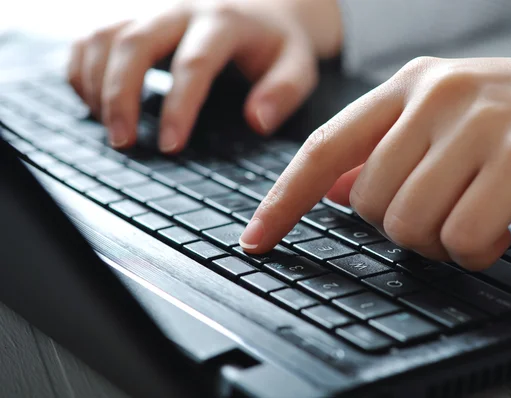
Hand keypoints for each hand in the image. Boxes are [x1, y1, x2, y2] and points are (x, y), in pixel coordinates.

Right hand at [67, 0, 341, 151]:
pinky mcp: (132, 16)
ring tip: (111, 130)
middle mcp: (180, 9)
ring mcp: (151, 9)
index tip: (171, 146)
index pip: (194, 64)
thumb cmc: (275, 44)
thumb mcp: (297, 65)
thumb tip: (257, 121)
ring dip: (97, 85)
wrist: (261, 5)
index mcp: (224, 22)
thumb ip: (283, 92)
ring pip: (104, 36)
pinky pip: (91, 37)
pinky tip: (94, 103)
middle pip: (134, 43)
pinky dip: (83, 70)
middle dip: (121, 96)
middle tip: (123, 143)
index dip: (179, 107)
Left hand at [240, 56, 510, 269]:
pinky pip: (462, 235)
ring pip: (410, 222)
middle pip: (369, 201)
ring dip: (441, 242)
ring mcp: (477, 123)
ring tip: (477, 222)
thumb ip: (388, 152)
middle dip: (401, 229)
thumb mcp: (451, 122)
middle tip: (446, 216)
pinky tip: (500, 232)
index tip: (258, 235)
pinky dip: (476, 250)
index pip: (324, 148)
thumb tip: (337, 191)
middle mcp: (436, 94)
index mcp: (411, 83)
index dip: (284, 198)